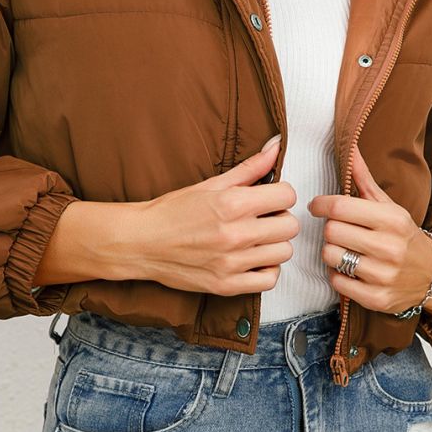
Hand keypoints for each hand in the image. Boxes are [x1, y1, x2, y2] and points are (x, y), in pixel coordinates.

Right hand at [129, 135, 299, 295]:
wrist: (141, 242)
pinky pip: (269, 280)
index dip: (280, 194)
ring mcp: (232, 263)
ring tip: (255, 240)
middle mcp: (235, 234)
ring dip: (273, 245)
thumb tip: (276, 145)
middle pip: (290, 226)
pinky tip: (252, 260)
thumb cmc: (173, 211)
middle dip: (279, 219)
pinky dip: (266, 270)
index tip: (268, 198)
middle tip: (262, 219)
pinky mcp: (226, 285)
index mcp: (232, 204)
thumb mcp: (211, 184)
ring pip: (283, 252)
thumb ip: (249, 168)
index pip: (288, 196)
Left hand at [308, 146, 431, 315]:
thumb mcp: (389, 206)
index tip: (317, 206)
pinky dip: (337, 274)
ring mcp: (384, 275)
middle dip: (329, 229)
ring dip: (331, 252)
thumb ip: (364, 180)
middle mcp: (390, 247)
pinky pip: (337, 281)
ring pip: (331, 256)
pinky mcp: (377, 298)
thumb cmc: (402, 235)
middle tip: (337, 230)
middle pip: (332, 231)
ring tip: (344, 249)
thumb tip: (350, 147)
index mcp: (392, 219)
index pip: (341, 206)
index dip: (321, 204)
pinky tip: (349, 269)